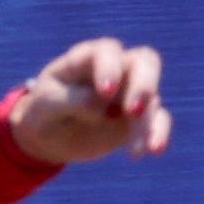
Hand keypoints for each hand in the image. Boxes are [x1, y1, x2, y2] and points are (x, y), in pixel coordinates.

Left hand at [11, 37, 170, 164]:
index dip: (110, 67)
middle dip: (144, 84)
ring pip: (153, 96)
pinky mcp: (139, 117)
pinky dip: (158, 133)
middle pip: (145, 61)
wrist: (49, 136)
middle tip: (134, 111)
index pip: (107, 51)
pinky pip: (158, 119)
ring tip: (135, 152)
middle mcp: (115, 70)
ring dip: (147, 123)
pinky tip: (152, 152)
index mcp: (87, 58)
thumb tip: (106, 109)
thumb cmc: (45, 110)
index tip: (105, 92)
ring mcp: (129, 92)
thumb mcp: (47, 104)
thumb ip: (73, 100)